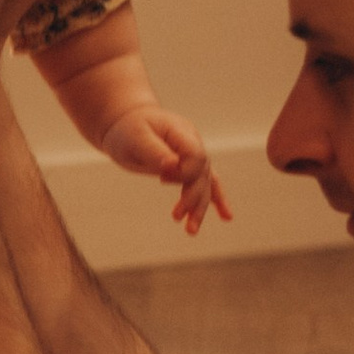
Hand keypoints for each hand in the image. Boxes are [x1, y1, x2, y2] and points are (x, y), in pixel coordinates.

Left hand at [101, 101, 232, 236]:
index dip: (183, 173)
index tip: (162, 179)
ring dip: (200, 207)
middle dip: (192, 198)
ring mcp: (193, 154)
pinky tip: (226, 217)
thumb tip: (172, 164)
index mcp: (182, 132)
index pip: (196, 156)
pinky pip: (206, 183)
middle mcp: (193, 143)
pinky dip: (216, 200)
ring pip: (204, 183)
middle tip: (176, 216)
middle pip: (202, 173)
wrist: (126, 122)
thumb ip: (154, 151)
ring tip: (191, 231)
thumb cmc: (128, 128)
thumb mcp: (136, 138)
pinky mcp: (188, 166)